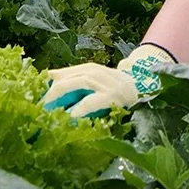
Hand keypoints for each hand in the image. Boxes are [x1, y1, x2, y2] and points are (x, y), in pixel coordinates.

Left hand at [42, 44, 176, 117]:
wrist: (155, 98)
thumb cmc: (124, 101)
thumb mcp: (102, 93)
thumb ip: (84, 94)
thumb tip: (57, 100)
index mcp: (97, 71)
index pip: (70, 72)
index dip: (51, 80)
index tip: (33, 92)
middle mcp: (104, 73)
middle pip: (73, 76)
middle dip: (53, 89)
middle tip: (36, 106)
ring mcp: (111, 83)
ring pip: (82, 81)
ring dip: (61, 94)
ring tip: (46, 110)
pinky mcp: (117, 97)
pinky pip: (95, 100)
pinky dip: (81, 107)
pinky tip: (69, 117)